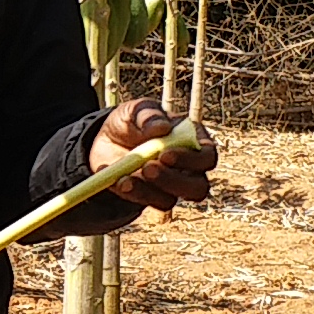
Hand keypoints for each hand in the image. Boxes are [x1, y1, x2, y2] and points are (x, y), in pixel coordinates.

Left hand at [90, 97, 218, 211]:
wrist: (106, 141)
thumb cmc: (131, 121)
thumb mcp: (135, 110)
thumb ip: (149, 114)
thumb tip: (163, 127)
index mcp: (194, 140)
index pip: (207, 155)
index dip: (191, 159)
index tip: (165, 154)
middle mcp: (189, 167)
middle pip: (198, 186)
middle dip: (174, 180)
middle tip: (148, 168)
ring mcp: (171, 186)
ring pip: (174, 199)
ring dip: (151, 190)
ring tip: (128, 177)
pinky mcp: (153, 198)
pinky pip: (150, 203)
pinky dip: (135, 194)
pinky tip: (120, 181)